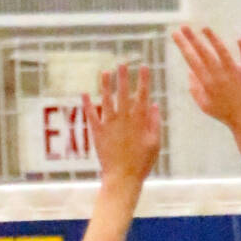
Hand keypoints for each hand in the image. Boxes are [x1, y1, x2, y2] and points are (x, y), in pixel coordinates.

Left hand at [85, 63, 161, 185]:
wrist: (122, 178)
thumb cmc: (142, 163)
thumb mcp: (155, 144)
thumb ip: (155, 123)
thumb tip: (154, 105)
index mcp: (139, 121)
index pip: (143, 95)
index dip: (144, 79)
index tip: (144, 66)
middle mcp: (123, 119)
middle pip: (124, 92)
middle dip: (124, 76)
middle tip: (123, 62)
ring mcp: (109, 124)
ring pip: (107, 99)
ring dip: (105, 84)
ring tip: (105, 72)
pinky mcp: (97, 132)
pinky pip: (91, 115)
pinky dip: (87, 104)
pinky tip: (84, 93)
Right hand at [172, 27, 240, 138]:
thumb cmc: (225, 114)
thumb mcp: (205, 105)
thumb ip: (195, 89)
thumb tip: (189, 71)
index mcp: (207, 83)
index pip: (192, 60)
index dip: (183, 46)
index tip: (175, 34)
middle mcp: (219, 77)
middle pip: (204, 54)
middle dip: (192, 39)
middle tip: (183, 26)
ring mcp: (234, 75)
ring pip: (222, 54)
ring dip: (213, 40)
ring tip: (204, 28)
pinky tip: (239, 39)